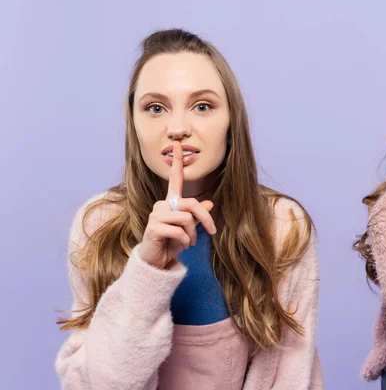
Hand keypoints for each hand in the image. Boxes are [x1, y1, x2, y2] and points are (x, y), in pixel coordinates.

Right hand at [138, 141, 216, 268]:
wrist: (156, 260)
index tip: (179, 145)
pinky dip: (186, 241)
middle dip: (205, 219)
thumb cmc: (172, 243)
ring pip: (187, 219)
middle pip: (192, 204)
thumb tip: (209, 204)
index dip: (177, 162)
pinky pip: (180, 231)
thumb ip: (197, 216)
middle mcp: (162, 205)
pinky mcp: (154, 227)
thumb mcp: (189, 229)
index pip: (175, 179)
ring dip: (192, 234)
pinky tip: (181, 246)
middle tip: (212, 231)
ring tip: (188, 242)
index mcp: (171, 202)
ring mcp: (157, 215)